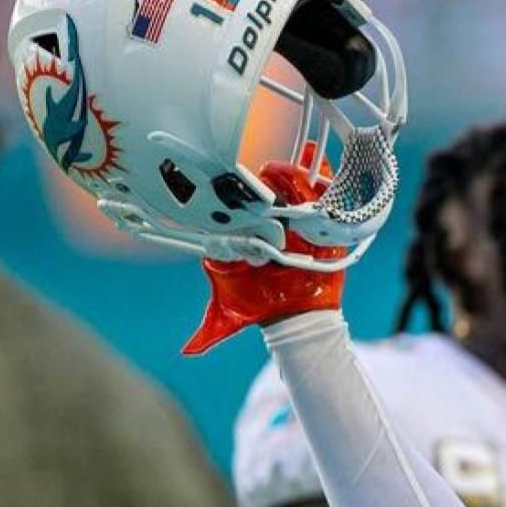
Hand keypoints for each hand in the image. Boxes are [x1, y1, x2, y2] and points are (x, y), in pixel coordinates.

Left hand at [183, 162, 345, 354]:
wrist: (299, 315)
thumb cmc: (262, 307)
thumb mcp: (231, 314)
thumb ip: (209, 331)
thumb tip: (187, 350)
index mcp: (242, 238)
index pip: (237, 209)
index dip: (237, 197)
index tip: (236, 187)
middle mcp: (265, 225)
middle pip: (266, 194)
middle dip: (268, 185)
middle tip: (268, 178)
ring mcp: (291, 221)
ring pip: (290, 191)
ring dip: (291, 178)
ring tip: (290, 172)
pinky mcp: (318, 221)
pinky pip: (317, 191)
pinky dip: (315, 172)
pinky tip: (312, 156)